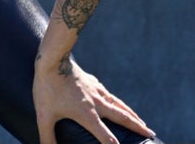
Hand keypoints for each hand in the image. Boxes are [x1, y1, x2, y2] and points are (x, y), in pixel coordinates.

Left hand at [32, 56, 154, 143]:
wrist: (52, 59)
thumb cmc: (47, 89)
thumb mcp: (44, 116)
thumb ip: (47, 136)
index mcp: (87, 114)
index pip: (106, 137)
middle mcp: (97, 103)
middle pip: (122, 117)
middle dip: (137, 127)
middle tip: (150, 133)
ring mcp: (96, 90)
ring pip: (119, 104)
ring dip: (131, 114)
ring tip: (141, 121)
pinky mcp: (92, 81)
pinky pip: (108, 94)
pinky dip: (117, 101)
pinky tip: (115, 101)